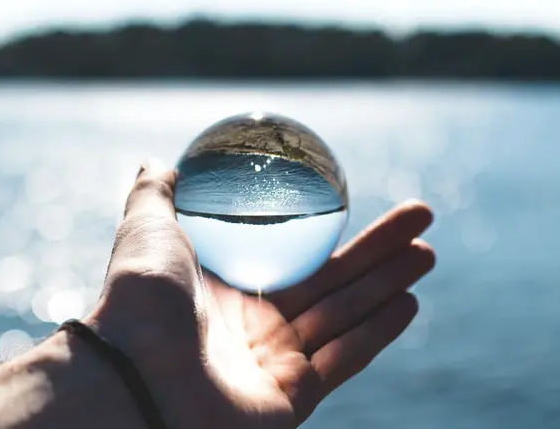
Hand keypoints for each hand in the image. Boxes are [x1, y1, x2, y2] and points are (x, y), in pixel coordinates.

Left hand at [87, 159, 434, 428]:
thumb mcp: (146, 230)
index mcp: (230, 292)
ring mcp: (276, 365)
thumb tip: (160, 160)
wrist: (132, 376)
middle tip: (421, 216)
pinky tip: (408, 302)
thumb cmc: (137, 300)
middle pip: (333, 283)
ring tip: (427, 252)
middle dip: (379, 251)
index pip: (296, 256)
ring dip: (389, 284)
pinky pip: (343, 361)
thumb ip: (156, 195)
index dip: (333, 230)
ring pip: (346, 317)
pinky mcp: (292, 400)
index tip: (361, 202)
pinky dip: (376, 333)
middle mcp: (256, 329)